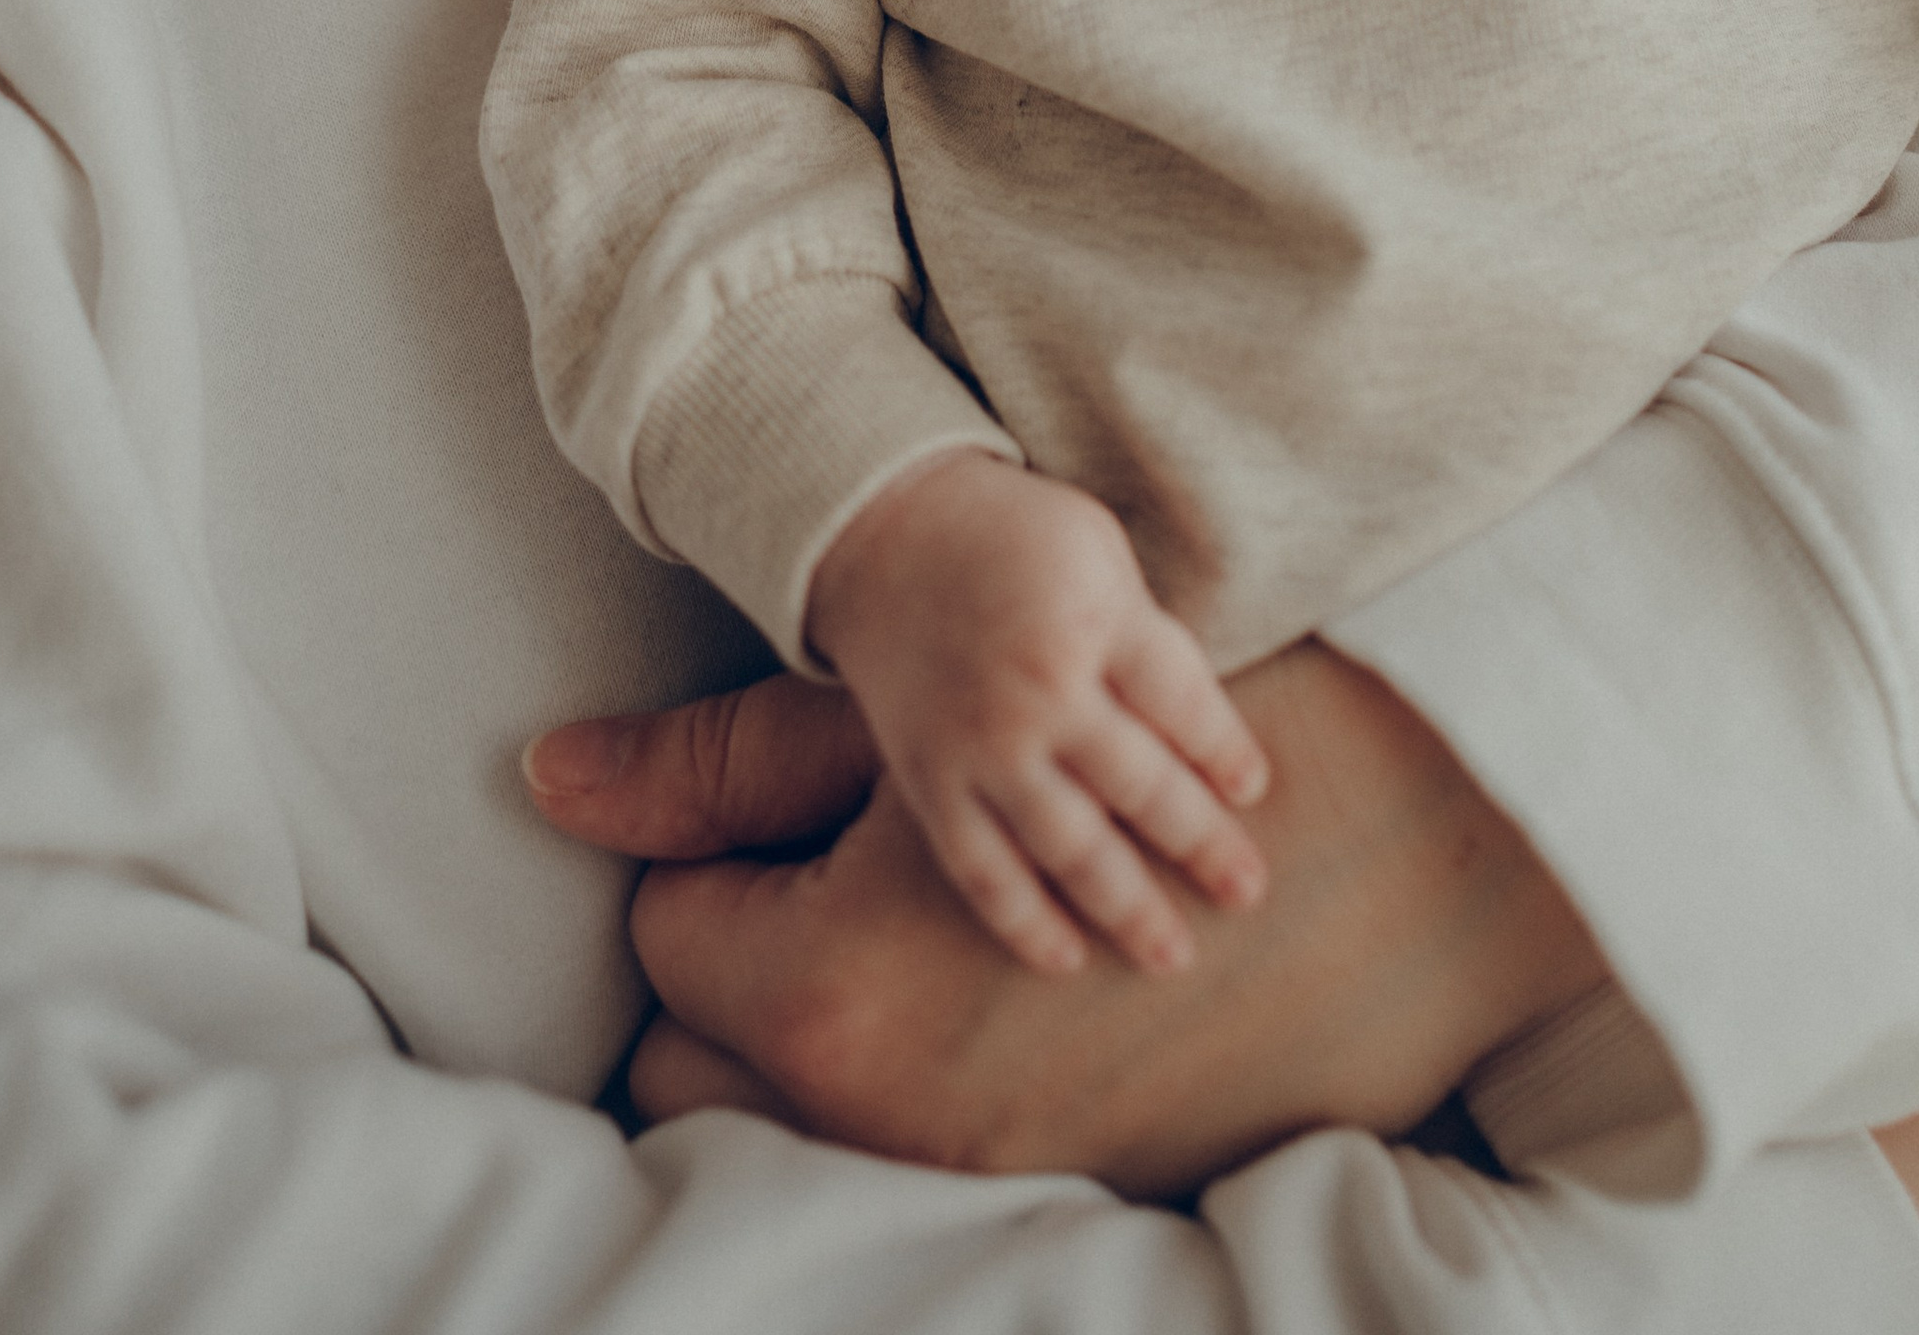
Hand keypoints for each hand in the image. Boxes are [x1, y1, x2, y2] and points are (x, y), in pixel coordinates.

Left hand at [524, 645, 1607, 1198]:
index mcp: (814, 993)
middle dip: (734, 978)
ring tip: (887, 926)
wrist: (1375, 822)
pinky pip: (941, 1144)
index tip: (757, 811)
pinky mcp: (1067, 1189)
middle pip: (706, 1083)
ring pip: (816, 1119)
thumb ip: (714, 768)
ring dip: (843, 1022)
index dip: (701, 855)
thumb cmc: (1101, 732)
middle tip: (797, 881)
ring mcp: (971, 1172)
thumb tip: (542, 776)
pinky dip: (946, 1067)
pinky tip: (990, 982)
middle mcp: (875, 1115)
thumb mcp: (891, 728)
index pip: (665, 943)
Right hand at [803, 450, 1267, 973]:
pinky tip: (1067, 959)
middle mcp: (1041, 690)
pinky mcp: (930, 782)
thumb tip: (1200, 732)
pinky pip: (981, 869)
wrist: (887, 532)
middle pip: (1139, 784)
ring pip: (1068, 845)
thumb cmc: (1013, 536)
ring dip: (1126, 906)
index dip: (1223, 751)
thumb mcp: (1096, 548)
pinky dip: (1023, 921)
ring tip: (1173, 955)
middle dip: (1200, 843)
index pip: (1181, 702)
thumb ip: (1146, 635)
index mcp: (1094, 618)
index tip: (1253, 791)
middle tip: (1248, 891)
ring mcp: (982, 745)